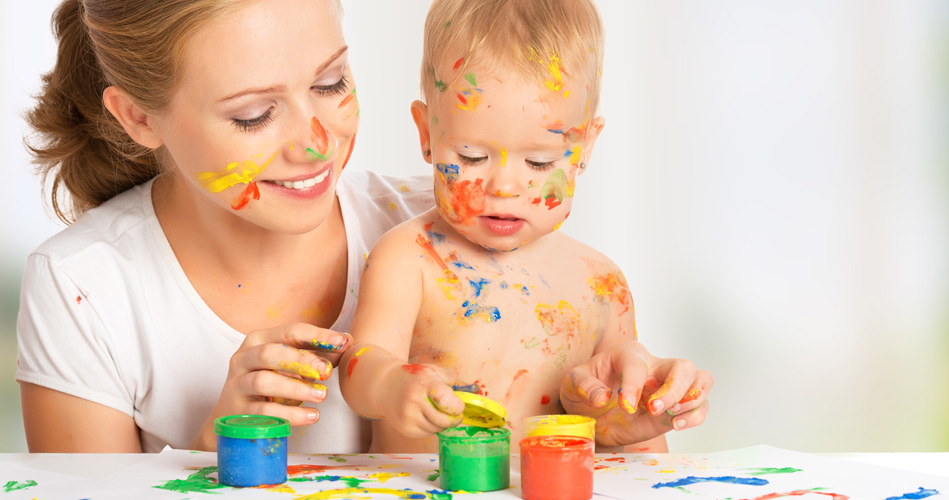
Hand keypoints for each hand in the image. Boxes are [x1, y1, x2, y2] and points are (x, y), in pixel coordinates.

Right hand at [191, 323, 351, 449]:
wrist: (234, 415)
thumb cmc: (270, 382)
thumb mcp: (291, 365)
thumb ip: (318, 355)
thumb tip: (347, 343)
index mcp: (260, 339)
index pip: (290, 332)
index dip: (318, 336)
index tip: (342, 342)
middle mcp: (244, 358)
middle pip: (270, 353)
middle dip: (301, 361)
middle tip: (326, 373)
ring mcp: (237, 384)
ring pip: (263, 382)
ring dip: (295, 388)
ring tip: (321, 396)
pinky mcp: (237, 411)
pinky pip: (263, 412)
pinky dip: (290, 414)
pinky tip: (311, 416)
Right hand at [381, 363, 464, 437]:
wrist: (386, 386)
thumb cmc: (416, 378)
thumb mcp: (435, 372)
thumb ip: (456, 382)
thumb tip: (476, 392)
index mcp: (424, 383)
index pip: (445, 400)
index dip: (457, 406)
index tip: (459, 406)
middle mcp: (414, 400)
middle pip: (444, 420)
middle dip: (454, 418)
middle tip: (455, 413)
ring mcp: (408, 416)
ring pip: (437, 428)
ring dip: (443, 423)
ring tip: (437, 411)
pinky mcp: (405, 428)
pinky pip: (428, 433)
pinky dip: (432, 427)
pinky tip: (425, 416)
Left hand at [560, 340, 712, 447]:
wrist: (591, 414)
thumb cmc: (584, 390)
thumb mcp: (572, 384)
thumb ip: (584, 386)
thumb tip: (601, 398)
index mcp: (629, 355)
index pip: (638, 364)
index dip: (633, 385)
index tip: (624, 405)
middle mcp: (654, 367)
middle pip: (683, 367)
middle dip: (674, 389)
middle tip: (653, 409)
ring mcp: (668, 388)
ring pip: (701, 381)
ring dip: (692, 401)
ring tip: (671, 418)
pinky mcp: (674, 409)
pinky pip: (699, 407)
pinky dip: (695, 416)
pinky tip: (676, 424)